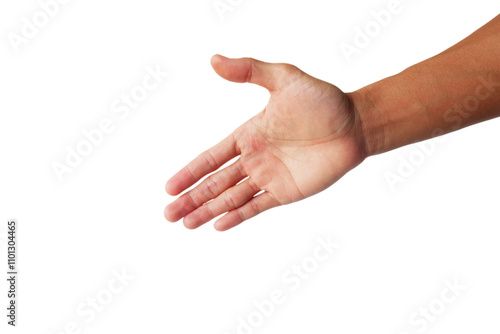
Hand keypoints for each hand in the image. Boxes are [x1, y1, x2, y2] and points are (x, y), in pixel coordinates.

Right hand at [164, 55, 365, 230]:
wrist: (355, 124)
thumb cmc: (322, 100)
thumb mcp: (284, 78)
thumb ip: (249, 71)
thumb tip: (214, 60)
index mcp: (248, 135)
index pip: (211, 157)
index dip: (190, 173)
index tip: (169, 187)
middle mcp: (254, 159)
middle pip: (215, 183)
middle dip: (192, 198)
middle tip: (167, 214)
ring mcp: (269, 177)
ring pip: (231, 198)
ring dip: (208, 211)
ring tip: (185, 223)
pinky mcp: (287, 191)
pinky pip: (258, 206)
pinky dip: (238, 216)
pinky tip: (219, 225)